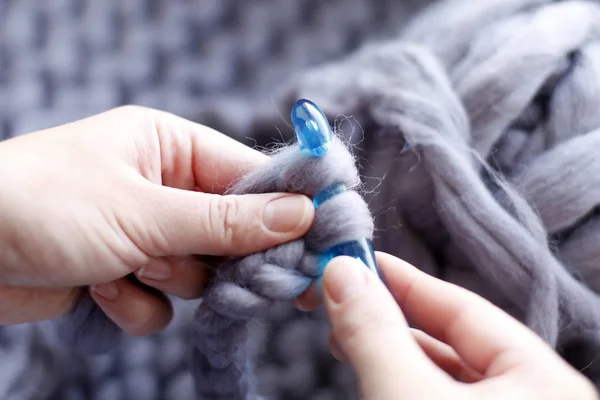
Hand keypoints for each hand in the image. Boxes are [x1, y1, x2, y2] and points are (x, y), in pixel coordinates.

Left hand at [0, 106, 313, 334]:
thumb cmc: (40, 204)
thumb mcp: (143, 210)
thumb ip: (226, 220)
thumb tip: (301, 214)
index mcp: (170, 147)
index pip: (251, 177)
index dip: (286, 211)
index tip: (318, 242)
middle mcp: (164, 187)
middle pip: (233, 231)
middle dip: (221, 258)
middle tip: (236, 280)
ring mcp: (145, 232)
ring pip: (200, 273)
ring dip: (168, 280)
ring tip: (125, 266)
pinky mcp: (124, 272)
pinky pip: (163, 302)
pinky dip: (135, 304)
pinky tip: (100, 288)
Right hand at [299, 253, 597, 398]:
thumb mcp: (406, 393)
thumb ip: (374, 331)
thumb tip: (338, 270)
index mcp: (543, 380)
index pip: (463, 308)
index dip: (404, 280)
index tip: (356, 260)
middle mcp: (531, 398)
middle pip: (449, 340)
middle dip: (388, 318)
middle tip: (338, 299)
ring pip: (438, 374)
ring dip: (388, 352)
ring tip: (343, 335)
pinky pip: (433, 397)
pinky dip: (397, 381)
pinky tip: (368, 369)